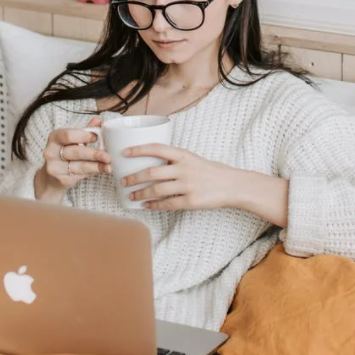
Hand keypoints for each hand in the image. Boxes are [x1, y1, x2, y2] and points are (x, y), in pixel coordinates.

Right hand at [38, 117, 110, 197]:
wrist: (50, 177)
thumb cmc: (64, 154)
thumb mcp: (71, 141)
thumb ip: (84, 131)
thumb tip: (98, 120)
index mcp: (54, 138)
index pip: (68, 135)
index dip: (83, 136)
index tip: (97, 137)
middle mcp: (51, 152)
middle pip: (75, 152)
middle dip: (93, 154)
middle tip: (107, 156)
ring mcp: (54, 168)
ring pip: (79, 166)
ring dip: (96, 166)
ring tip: (108, 166)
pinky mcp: (61, 180)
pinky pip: (80, 175)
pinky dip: (93, 172)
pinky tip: (102, 170)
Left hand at [120, 144, 236, 210]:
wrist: (232, 185)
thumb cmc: (211, 171)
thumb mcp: (193, 159)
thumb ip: (175, 161)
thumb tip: (151, 164)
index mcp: (184, 155)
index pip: (157, 148)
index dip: (138, 149)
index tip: (124, 153)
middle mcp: (184, 169)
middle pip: (152, 172)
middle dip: (134, 178)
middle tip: (123, 181)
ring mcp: (188, 186)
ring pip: (156, 190)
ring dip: (140, 193)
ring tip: (131, 195)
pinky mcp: (191, 201)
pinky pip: (167, 204)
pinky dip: (154, 205)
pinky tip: (146, 205)